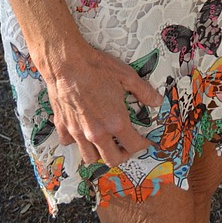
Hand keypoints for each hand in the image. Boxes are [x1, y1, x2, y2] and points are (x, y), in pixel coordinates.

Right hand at [41, 39, 163, 166]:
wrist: (66, 63)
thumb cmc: (97, 67)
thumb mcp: (127, 75)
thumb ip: (144, 91)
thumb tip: (158, 101)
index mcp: (115, 122)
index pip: (133, 146)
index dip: (143, 145)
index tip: (145, 141)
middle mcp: (97, 133)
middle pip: (112, 159)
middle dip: (123, 155)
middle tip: (126, 145)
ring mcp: (78, 133)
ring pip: (90, 157)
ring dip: (99, 153)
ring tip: (105, 142)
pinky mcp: (63, 128)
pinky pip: (70, 144)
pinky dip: (76, 141)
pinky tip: (81, 130)